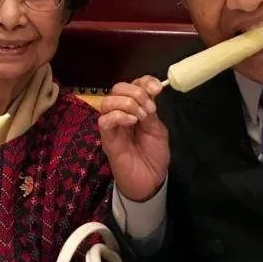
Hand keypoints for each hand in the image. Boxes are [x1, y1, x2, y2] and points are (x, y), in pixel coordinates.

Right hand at [97, 76, 169, 201]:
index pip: (133, 84)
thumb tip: (148, 96)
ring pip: (108, 101)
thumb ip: (151, 113)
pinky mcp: (106, 138)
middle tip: (150, 109)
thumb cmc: (154, 155)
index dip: (144, 81)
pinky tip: (132, 122)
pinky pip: (104, 120)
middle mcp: (121, 113)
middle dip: (136, 93)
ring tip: (141, 118)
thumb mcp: (157, 130)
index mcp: (136, 108)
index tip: (157, 89)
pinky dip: (119, 116)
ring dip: (128, 104)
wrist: (150, 180)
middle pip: (118, 88)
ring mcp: (112, 125)